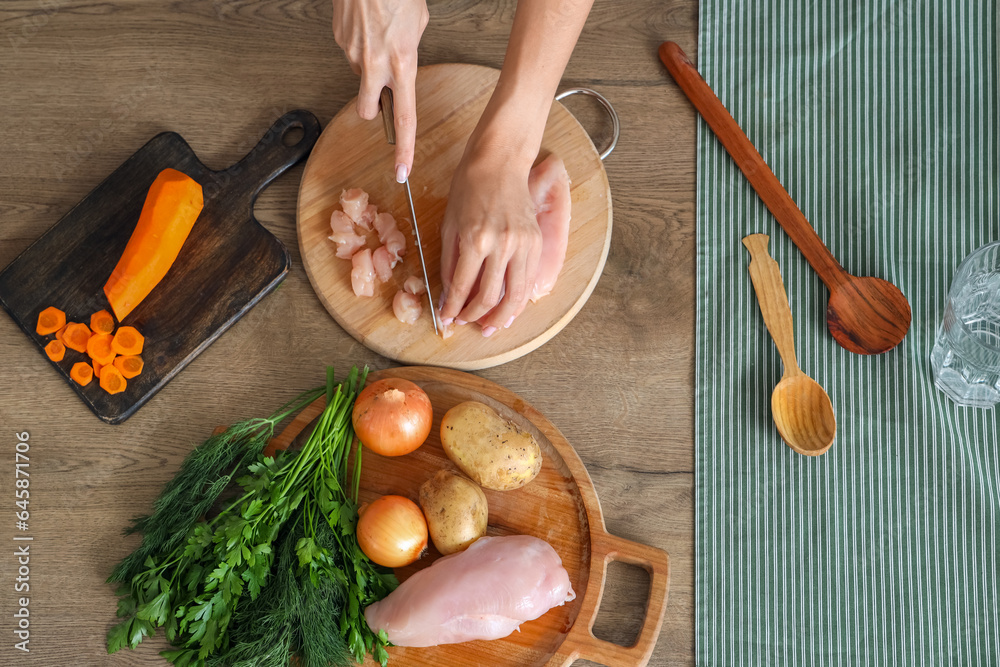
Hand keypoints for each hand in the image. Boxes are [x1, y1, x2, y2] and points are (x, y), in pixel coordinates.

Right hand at [332, 0, 427, 180]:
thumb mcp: (418, 24)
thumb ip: (409, 53)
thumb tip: (401, 65)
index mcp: (403, 64)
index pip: (405, 118)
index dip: (404, 149)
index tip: (402, 171)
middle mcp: (376, 64)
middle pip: (368, 110)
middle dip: (373, 106)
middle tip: (380, 88)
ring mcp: (353, 53)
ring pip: (359, 75)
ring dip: (367, 65)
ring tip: (377, 36)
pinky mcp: (339, 39)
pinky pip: (349, 52)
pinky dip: (358, 43)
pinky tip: (365, 24)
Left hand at [439, 146, 542, 336]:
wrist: (499, 163)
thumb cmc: (469, 187)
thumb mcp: (449, 225)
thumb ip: (450, 263)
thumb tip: (449, 294)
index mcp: (475, 241)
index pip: (463, 288)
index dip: (453, 309)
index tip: (447, 318)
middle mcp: (502, 246)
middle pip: (490, 298)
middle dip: (475, 317)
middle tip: (466, 324)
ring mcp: (523, 245)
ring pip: (515, 296)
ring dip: (501, 317)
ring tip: (491, 327)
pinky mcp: (536, 242)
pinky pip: (528, 280)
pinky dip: (518, 299)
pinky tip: (508, 308)